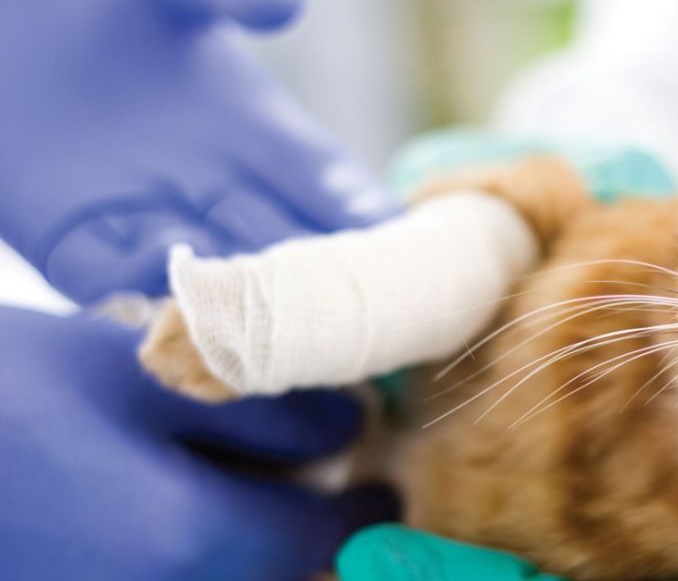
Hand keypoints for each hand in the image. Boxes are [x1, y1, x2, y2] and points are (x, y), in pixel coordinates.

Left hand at [0, 0, 398, 303]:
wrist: (3, 19)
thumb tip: (287, 4)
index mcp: (257, 128)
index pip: (330, 185)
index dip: (365, 218)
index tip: (401, 250)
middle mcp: (215, 183)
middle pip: (284, 249)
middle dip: (318, 289)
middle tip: (355, 324)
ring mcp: (148, 217)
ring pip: (211, 278)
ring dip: (237, 307)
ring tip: (265, 334)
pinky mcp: (72, 240)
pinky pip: (114, 280)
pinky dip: (139, 291)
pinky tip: (161, 301)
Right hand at [0, 306, 396, 579]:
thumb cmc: (1, 395)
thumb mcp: (142, 376)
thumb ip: (267, 408)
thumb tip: (347, 429)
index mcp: (194, 540)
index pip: (322, 538)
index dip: (362, 509)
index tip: (382, 487)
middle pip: (277, 576)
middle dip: (310, 535)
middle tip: (322, 480)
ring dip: (255, 547)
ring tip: (255, 485)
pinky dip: (199, 557)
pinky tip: (178, 505)